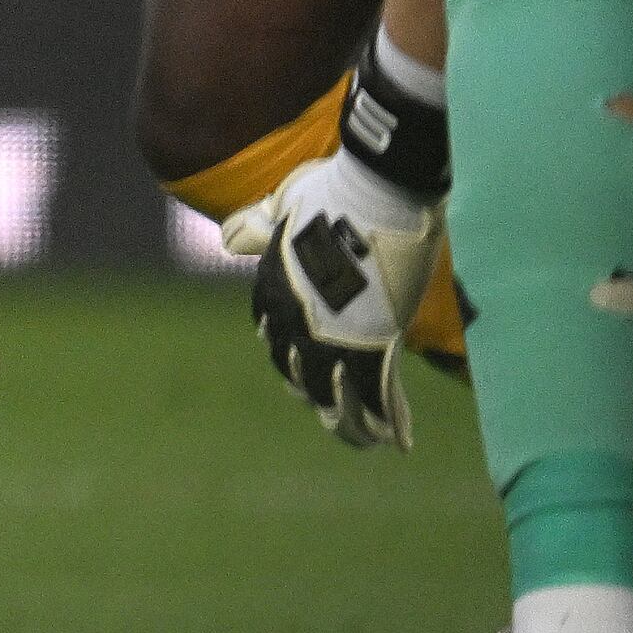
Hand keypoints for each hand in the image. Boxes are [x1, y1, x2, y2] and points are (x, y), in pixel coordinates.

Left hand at [221, 147, 439, 447]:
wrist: (374, 190)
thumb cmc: (333, 190)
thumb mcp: (285, 205)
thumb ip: (260, 225)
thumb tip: (231, 241)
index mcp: (272, 292)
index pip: (275, 340)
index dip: (292, 359)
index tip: (306, 370)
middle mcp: (293, 324)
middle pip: (299, 377)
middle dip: (319, 397)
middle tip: (335, 412)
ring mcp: (331, 338)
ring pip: (336, 400)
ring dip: (353, 424)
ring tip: (369, 439)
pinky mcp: (371, 345)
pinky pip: (378, 396)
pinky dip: (390, 421)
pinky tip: (400, 441)